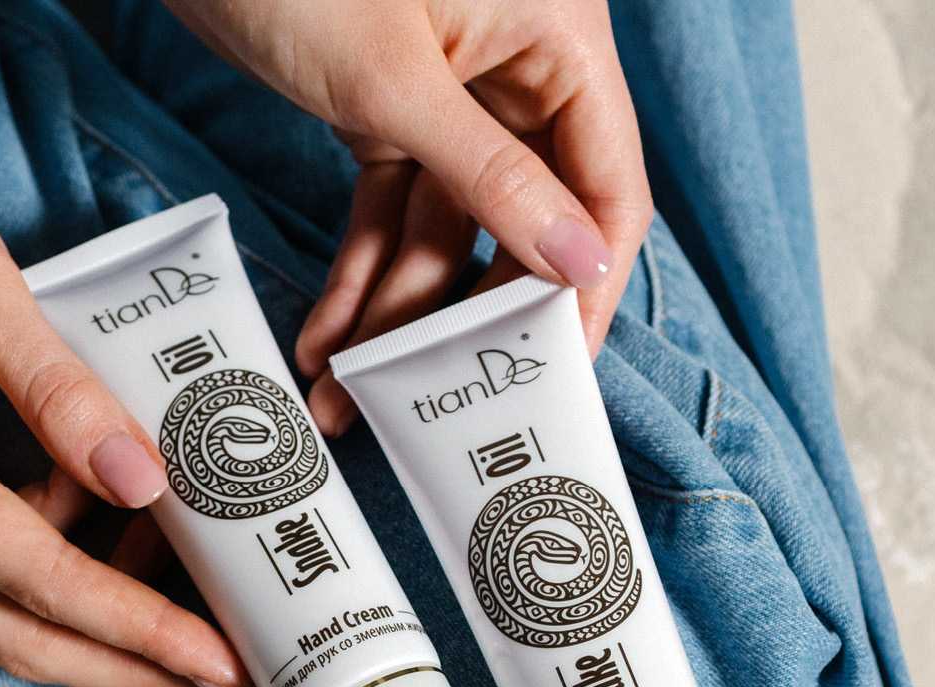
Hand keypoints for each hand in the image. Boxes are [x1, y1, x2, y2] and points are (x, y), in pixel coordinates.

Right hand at [0, 101, 250, 686]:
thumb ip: (58, 389)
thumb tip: (142, 482)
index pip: (39, 580)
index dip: (139, 630)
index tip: (219, 660)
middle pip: (15, 633)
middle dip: (127, 666)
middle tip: (223, 674)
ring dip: (99, 621)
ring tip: (192, 597)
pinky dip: (64, 558)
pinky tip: (122, 521)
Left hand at [167, 0, 651, 432]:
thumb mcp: (397, 81)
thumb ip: (493, 178)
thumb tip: (579, 263)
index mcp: (557, 43)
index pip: (607, 186)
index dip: (587, 284)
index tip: (557, 367)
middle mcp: (515, 75)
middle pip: (523, 226)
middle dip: (465, 316)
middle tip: (436, 395)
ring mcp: (450, 101)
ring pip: (444, 234)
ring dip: (393, 315)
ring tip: (344, 395)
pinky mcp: (387, 115)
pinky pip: (390, 214)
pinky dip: (358, 273)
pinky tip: (326, 337)